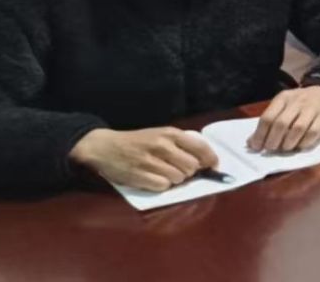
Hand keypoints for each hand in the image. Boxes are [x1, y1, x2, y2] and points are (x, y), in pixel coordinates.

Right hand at [70, 126, 218, 191]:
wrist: (105, 146)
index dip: (211, 160)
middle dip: (190, 172)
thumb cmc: (137, 141)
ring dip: (175, 180)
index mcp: (171, 133)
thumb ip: (181, 144)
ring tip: (163, 173)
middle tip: (180, 170)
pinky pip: (163, 186)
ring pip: (178, 178)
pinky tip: (153, 179)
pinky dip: (162, 186)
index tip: (213, 167)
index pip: (201, 147)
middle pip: (192, 166)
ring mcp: (150, 161)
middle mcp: (163, 146)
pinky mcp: (139, 176)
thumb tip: (205, 161)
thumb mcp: (160, 134)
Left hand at [249, 85, 319, 153]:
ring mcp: (312, 107)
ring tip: (285, 149)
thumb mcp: (283, 107)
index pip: (267, 117)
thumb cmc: (300, 104)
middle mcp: (297, 101)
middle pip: (281, 123)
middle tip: (271, 149)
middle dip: (273, 140)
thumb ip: (269, 122)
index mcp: (283, 98)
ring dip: (288, 143)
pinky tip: (300, 146)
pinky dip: (304, 142)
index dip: (260, 134)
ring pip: (297, 128)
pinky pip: (313, 132)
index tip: (257, 147)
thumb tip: (251, 142)